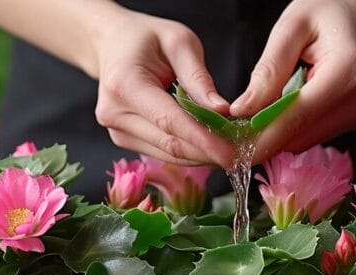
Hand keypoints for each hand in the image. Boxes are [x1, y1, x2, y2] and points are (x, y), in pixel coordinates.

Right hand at [93, 8, 234, 166]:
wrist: (112, 44)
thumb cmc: (146, 39)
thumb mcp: (178, 42)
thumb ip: (199, 78)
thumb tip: (223, 112)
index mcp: (124, 84)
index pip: (170, 121)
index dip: (203, 140)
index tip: (232, 152)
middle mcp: (115, 113)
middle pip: (170, 143)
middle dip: (209, 151)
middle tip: (243, 153)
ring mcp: (117, 130)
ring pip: (168, 153)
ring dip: (202, 155)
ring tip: (231, 149)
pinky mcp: (124, 140)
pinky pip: (163, 151)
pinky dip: (189, 151)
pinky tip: (210, 145)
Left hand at [230, 0, 355, 164]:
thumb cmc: (327, 9)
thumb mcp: (291, 27)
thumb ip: (268, 70)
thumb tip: (242, 110)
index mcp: (349, 71)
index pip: (297, 117)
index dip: (262, 136)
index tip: (232, 149)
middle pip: (301, 134)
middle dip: (266, 134)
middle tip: (235, 128)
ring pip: (307, 138)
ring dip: (280, 130)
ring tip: (263, 108)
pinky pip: (317, 132)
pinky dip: (296, 125)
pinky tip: (288, 105)